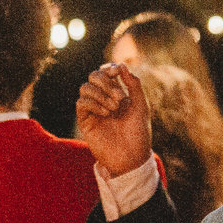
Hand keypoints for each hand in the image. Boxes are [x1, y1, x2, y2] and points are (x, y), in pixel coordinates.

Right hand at [76, 62, 153, 178]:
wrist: (131, 157)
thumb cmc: (138, 132)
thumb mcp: (141, 106)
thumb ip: (134, 84)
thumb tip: (122, 65)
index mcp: (116, 93)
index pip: (106, 72)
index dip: (110, 68)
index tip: (118, 71)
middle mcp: (103, 98)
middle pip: (94, 76)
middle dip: (106, 81)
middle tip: (119, 97)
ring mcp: (93, 109)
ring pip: (85, 87)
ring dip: (100, 93)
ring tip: (113, 108)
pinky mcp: (85, 120)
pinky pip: (81, 103)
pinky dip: (93, 103)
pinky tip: (106, 113)